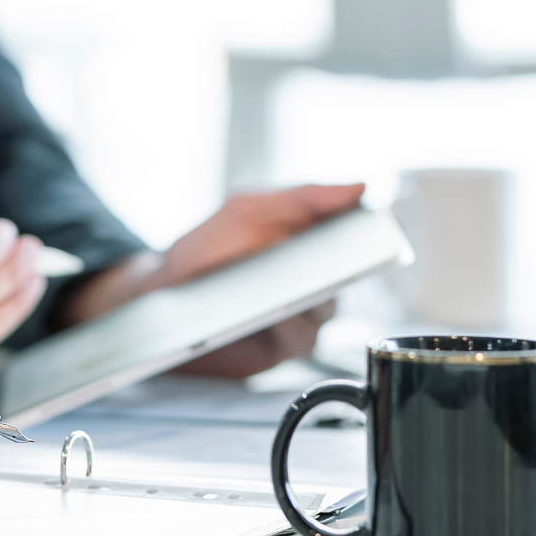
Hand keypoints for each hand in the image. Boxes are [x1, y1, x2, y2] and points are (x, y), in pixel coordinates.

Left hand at [61, 184, 364, 377]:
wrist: (161, 298)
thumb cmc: (205, 253)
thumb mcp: (246, 211)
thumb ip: (300, 197)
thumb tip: (357, 187)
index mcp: (312, 243)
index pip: (357, 234)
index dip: (372, 228)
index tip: (374, 221)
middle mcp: (316, 282)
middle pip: (345, 275)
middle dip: (335, 264)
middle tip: (323, 255)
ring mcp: (303, 317)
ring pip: (325, 308)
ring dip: (304, 296)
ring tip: (283, 285)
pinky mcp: (285, 348)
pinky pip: (300, 336)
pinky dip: (285, 324)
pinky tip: (267, 313)